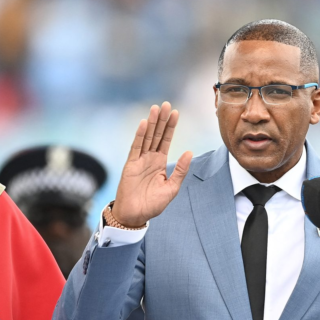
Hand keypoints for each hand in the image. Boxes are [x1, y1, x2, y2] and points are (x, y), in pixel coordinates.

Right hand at [111, 102, 192, 227]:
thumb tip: (189, 152)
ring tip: (157, 108)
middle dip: (162, 120)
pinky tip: (145, 123)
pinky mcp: (130, 165)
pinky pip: (136, 147)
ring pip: (147, 137)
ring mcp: (139, 160)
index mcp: (160, 162)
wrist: (136, 215)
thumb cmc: (152, 204)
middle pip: (157, 134)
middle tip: (166, 104)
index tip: (176, 113)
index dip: (171, 127)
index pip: (166, 140)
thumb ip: (181, 170)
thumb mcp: (172, 187)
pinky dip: (140, 135)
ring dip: (152, 123)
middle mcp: (149, 158)